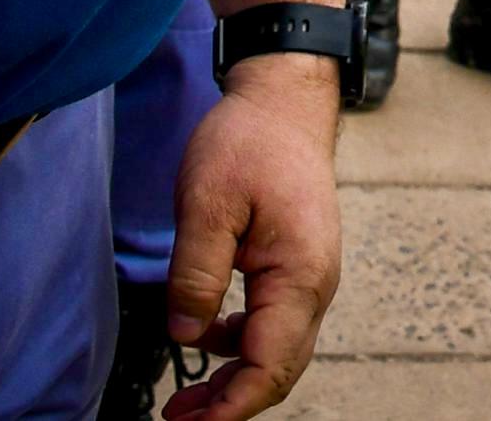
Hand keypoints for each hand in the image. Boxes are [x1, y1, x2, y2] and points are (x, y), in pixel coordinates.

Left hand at [162, 53, 343, 418]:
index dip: (229, 408)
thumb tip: (184, 336)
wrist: (284, 101)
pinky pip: (276, 324)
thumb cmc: (248, 142)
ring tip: (184, 396)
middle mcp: (315, 284)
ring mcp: (311, 276)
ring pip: (279, 350)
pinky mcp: (299, 266)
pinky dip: (242, 347)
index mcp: (299, 275)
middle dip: (230, 404)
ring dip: (235, 380)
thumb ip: (196, 274)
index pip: (269, 366)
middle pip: (280, 369)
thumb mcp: (206, 203)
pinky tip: (206, 339)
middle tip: (175, 417)